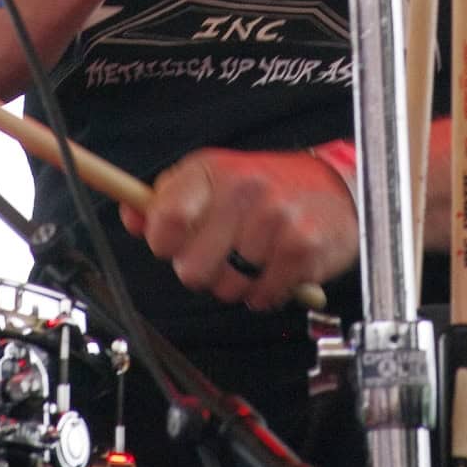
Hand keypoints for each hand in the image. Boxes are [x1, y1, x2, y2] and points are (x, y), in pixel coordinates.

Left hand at [119, 148, 359, 310]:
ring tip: (255, 257)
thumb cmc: (267, 188)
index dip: (164, 243)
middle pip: (191, 268)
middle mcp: (242, 188)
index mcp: (211, 170)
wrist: (336, 189)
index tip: (176, 243)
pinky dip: (267, 293)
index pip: (165, 218)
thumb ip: (167, 200)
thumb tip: (129, 214)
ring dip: (239, 284)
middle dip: (206, 272)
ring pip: (227, 287)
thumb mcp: (212, 181)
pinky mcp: (302, 246)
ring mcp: (274, 216)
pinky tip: (277, 269)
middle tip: (226, 254)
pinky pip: (262, 296)